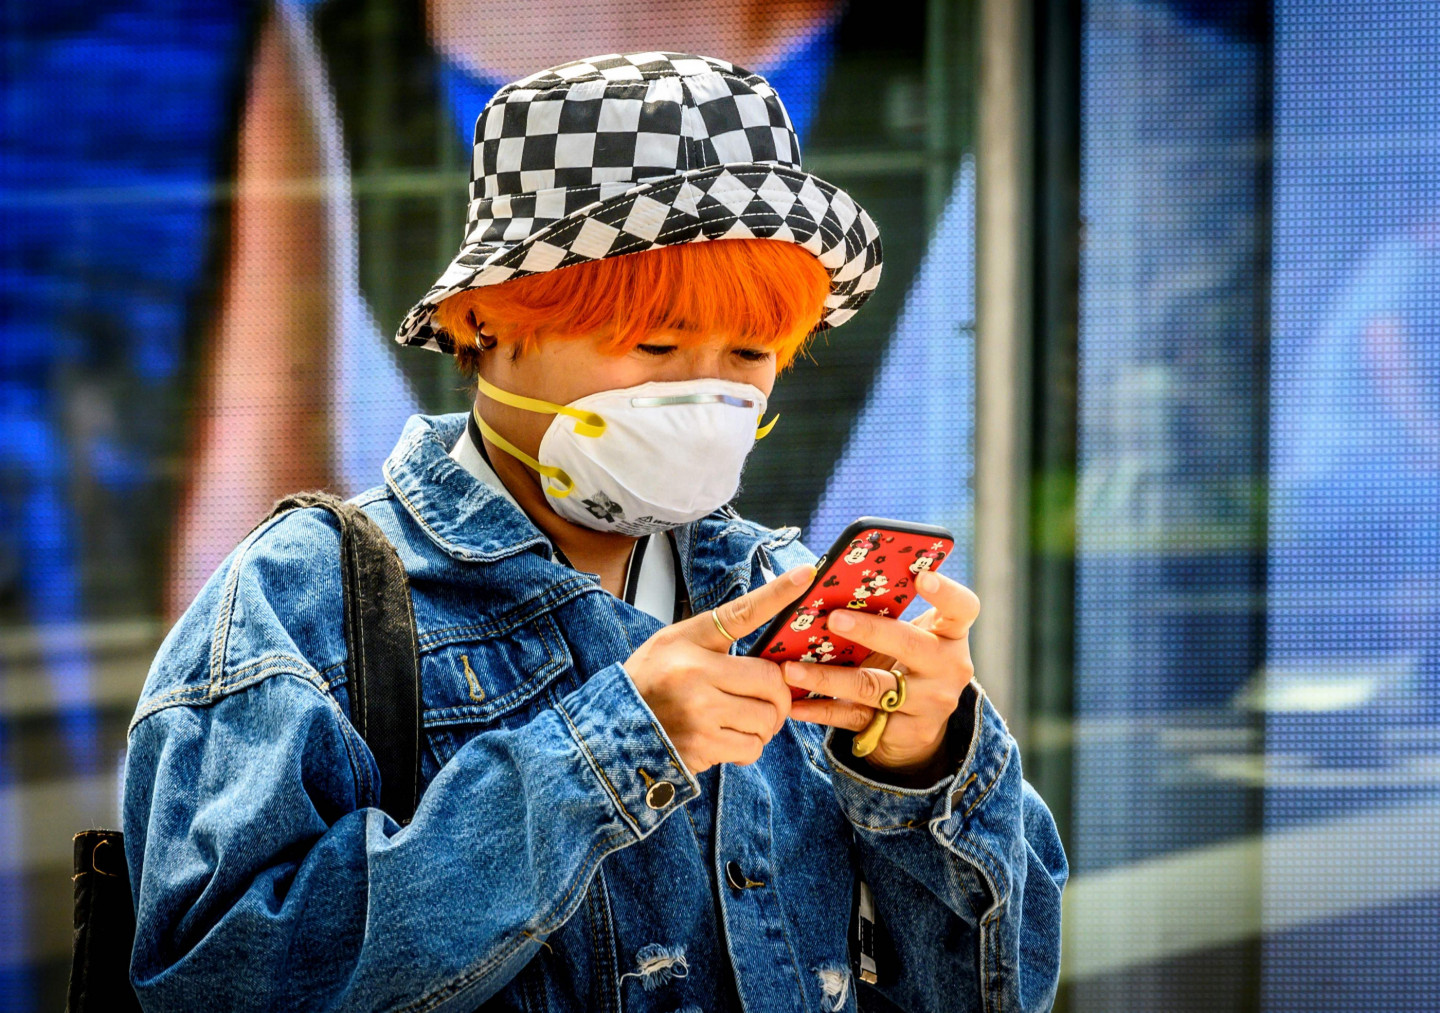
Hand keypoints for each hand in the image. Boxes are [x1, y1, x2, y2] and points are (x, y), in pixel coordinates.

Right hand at [625, 564, 814, 774]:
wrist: (613, 726)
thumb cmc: (650, 678)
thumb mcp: (674, 642)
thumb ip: (718, 635)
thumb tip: (768, 634)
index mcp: (691, 645)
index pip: (743, 614)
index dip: (778, 593)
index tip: (807, 574)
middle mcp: (695, 677)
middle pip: (771, 682)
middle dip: (778, 694)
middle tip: (767, 696)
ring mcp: (700, 716)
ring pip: (767, 719)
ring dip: (764, 723)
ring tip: (741, 717)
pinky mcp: (703, 748)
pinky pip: (753, 748)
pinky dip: (749, 745)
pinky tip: (728, 737)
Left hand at [782, 571, 979, 778]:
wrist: (918, 727)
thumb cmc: (907, 663)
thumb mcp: (912, 636)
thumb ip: (890, 613)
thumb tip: (833, 582)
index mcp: (952, 634)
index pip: (962, 608)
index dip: (945, 591)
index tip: (921, 576)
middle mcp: (949, 668)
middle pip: (911, 645)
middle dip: (870, 631)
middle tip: (832, 619)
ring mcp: (930, 704)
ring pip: (873, 687)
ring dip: (828, 677)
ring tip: (791, 668)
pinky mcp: (905, 732)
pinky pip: (855, 718)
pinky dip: (821, 710)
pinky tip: (794, 704)